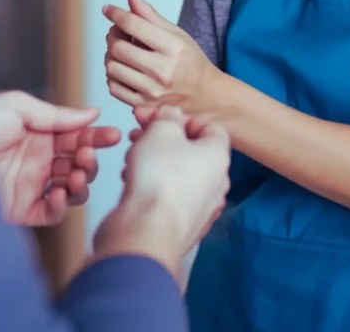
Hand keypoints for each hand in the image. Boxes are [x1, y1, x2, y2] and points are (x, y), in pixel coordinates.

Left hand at [0, 90, 120, 226]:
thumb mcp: (16, 106)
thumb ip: (56, 113)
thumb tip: (92, 114)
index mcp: (38, 132)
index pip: (76, 135)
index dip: (96, 136)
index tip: (114, 135)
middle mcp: (37, 159)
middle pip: (78, 162)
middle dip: (90, 159)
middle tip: (87, 154)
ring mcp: (30, 185)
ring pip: (71, 189)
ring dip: (82, 182)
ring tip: (77, 175)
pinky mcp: (20, 209)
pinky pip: (50, 213)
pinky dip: (61, 206)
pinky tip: (58, 193)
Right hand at [92, 106, 229, 274]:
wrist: (146, 232)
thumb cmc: (158, 177)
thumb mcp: (161, 131)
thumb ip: (168, 116)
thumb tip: (172, 116)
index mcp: (219, 157)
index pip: (210, 126)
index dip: (182, 117)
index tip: (156, 116)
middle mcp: (216, 184)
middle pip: (190, 150)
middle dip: (161, 138)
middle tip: (136, 132)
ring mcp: (200, 208)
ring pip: (177, 173)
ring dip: (153, 160)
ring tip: (130, 158)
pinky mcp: (181, 226)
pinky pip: (168, 196)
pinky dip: (152, 185)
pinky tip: (132, 182)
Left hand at [102, 0, 217, 115]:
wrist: (204, 95)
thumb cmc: (190, 61)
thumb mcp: (177, 34)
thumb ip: (150, 15)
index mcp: (173, 48)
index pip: (134, 25)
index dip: (116, 14)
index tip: (108, 9)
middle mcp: (163, 71)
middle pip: (119, 48)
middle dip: (112, 36)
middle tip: (117, 33)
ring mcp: (152, 92)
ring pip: (112, 68)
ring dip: (110, 56)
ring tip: (121, 51)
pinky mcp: (144, 106)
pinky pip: (113, 87)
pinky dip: (112, 75)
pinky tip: (123, 69)